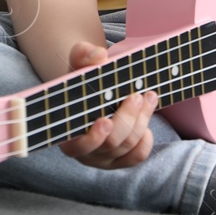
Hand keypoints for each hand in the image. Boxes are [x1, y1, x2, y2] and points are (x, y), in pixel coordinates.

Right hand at [57, 39, 158, 168]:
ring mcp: (104, 158)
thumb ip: (83, 55)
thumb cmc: (83, 78)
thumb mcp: (79, 62)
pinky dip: (145, 138)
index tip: (105, 121)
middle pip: (110, 143)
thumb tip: (98, 55)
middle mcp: (85, 151)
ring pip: (127, 146)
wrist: (93, 90)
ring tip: (148, 96)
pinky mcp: (120, 159)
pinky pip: (137, 155)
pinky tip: (145, 118)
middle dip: (127, 119)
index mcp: (67, 132)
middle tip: (136, 96)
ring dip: (141, 120)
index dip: (93, 137)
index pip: (78, 146)